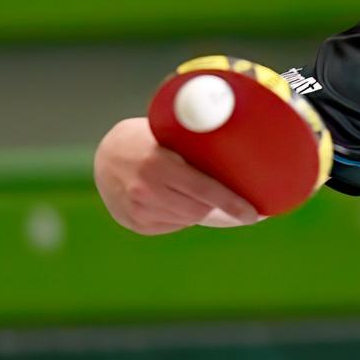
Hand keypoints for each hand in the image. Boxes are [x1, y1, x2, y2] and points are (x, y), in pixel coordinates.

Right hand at [94, 117, 263, 234]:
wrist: (105, 155)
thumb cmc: (149, 138)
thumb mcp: (170, 135)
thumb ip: (198, 149)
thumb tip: (243, 167)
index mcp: (156, 164)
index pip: (203, 189)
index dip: (232, 203)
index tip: (254, 215)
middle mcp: (144, 190)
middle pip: (198, 209)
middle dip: (219, 206)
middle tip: (235, 201)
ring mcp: (136, 210)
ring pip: (188, 219)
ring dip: (200, 209)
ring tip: (197, 193)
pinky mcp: (134, 223)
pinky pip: (173, 225)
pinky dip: (182, 215)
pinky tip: (176, 199)